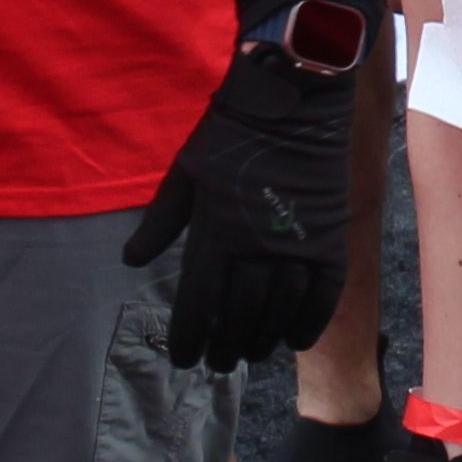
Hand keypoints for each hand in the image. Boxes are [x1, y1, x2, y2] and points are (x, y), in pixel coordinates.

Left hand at [120, 31, 354, 368]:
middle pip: (239, 318)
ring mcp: (297, 247)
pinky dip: (309, 323)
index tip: (183, 359)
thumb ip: (158, 223)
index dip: (190, 339)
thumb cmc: (230, 135)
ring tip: (251, 353)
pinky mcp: (329, 241)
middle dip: (225, 347)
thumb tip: (131, 261)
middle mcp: (256, 249)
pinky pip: (323, 296)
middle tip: (217, 361)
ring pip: (279, 313)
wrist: (293, 101)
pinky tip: (294, 338)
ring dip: (263, 340)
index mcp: (215, 234)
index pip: (199, 306)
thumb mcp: (183, 174)